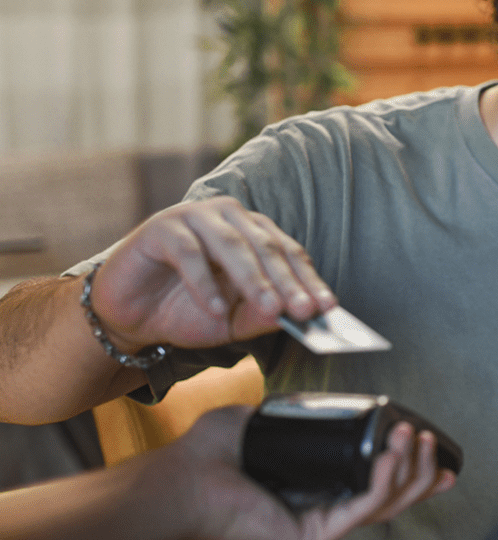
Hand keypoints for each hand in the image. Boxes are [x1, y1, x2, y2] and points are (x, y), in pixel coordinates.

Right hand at [88, 198, 334, 353]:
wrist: (130, 315)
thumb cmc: (188, 311)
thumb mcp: (233, 322)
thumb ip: (263, 315)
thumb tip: (296, 315)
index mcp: (254, 232)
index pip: (290, 253)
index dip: (309, 281)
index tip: (327, 308)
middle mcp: (229, 218)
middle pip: (266, 247)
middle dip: (288, 282)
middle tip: (304, 310)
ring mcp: (194, 218)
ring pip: (233, 246)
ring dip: (254, 280)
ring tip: (269, 309)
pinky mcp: (161, 228)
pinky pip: (189, 253)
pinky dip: (205, 283)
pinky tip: (216, 309)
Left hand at [171, 404, 456, 539]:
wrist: (181, 478)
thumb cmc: (209, 455)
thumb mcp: (262, 422)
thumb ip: (293, 414)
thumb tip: (321, 400)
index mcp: (314, 495)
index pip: (374, 488)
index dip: (409, 471)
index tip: (432, 448)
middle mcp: (321, 517)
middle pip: (392, 500)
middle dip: (421, 471)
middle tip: (432, 443)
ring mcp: (318, 531)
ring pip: (385, 506)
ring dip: (410, 471)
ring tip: (417, 438)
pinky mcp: (311, 537)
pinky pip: (364, 509)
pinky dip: (387, 479)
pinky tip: (394, 452)